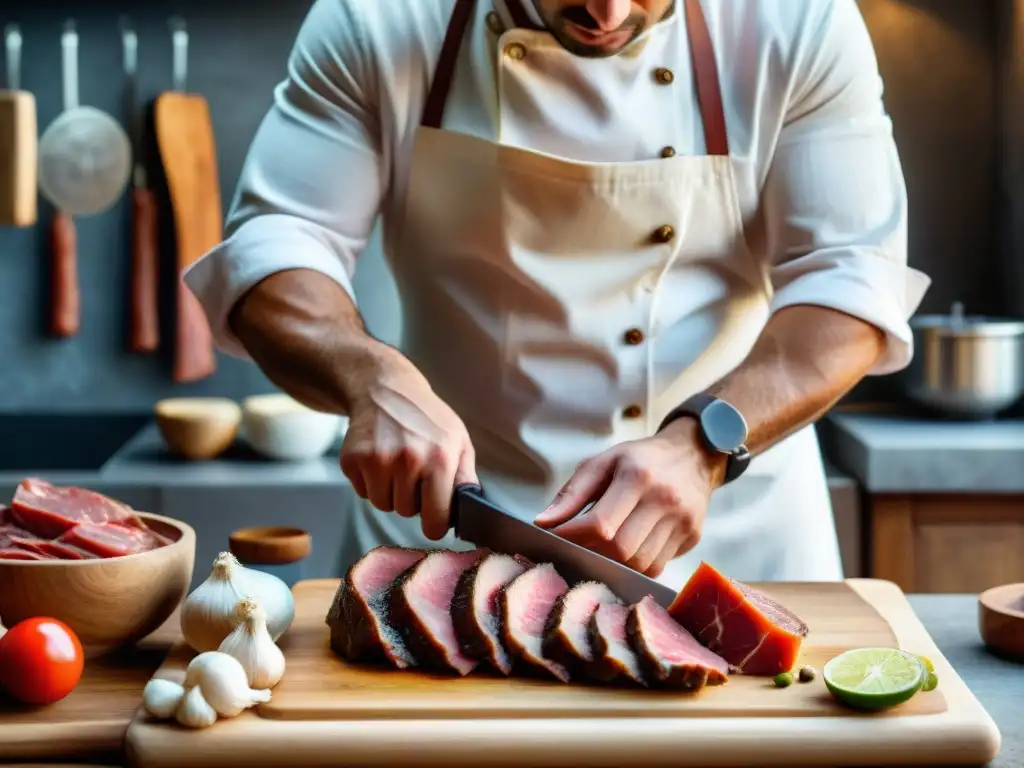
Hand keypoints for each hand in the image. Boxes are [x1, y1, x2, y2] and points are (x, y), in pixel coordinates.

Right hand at [340, 349, 477, 540]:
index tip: (433, 520)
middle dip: (410, 500)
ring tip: (395, 465)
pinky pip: (362, 492)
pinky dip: (370, 482)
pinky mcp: (352, 459)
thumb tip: (471, 511)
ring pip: (382, 504)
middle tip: (412, 474)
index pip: (436, 519)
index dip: (435, 523)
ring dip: (389, 492)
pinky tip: (378, 458)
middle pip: (406, 512)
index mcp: (440, 459)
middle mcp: (408, 460)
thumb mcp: (458, 440)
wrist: (385, 388)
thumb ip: (465, 477)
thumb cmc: (427, 417)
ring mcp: (377, 459)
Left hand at [533, 419, 724, 576]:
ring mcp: (683, 521)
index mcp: (638, 476)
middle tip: (581, 544)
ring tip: (604, 547)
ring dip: (614, 562)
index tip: (556, 537)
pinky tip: (628, 549)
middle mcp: (664, 500)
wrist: (693, 454)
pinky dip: (636, 566)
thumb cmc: (640, 459)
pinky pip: (657, 567)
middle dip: (593, 552)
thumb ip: (572, 493)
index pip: (601, 523)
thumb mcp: (603, 462)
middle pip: (620, 549)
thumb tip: (543, 523)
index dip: (573, 536)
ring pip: (639, 564)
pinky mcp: (692, 537)